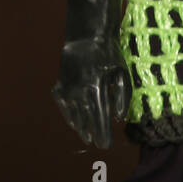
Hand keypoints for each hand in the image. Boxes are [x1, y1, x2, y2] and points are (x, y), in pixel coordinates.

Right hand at [51, 33, 131, 149]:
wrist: (86, 36)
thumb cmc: (109, 54)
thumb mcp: (122, 73)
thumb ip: (122, 97)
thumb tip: (119, 119)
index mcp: (96, 88)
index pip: (100, 118)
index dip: (103, 133)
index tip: (107, 145)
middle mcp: (79, 91)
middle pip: (87, 119)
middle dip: (93, 134)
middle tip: (99, 144)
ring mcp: (67, 88)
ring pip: (74, 114)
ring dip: (81, 128)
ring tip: (88, 138)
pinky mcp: (59, 85)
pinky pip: (64, 106)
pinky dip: (69, 115)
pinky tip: (75, 124)